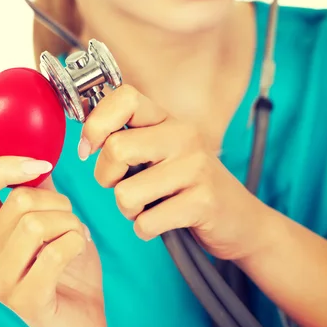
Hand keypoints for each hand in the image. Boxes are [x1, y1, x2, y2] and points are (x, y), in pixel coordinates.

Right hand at [0, 157, 111, 326]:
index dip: (5, 166)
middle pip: (18, 201)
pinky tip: (78, 250)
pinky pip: (54, 253)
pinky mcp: (23, 300)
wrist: (82, 318)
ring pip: (35, 223)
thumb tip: (36, 152)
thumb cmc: (68, 267)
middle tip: (71, 220)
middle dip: (59, 203)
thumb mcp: (54, 220)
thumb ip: (41, 190)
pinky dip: (76, 243)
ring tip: (76, 236)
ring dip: (69, 224)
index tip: (40, 166)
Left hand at [79, 85, 275, 260]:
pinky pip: (146, 223)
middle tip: (124, 187)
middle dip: (106, 178)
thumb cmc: (187, 187)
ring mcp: (196, 168)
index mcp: (168, 120)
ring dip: (128, 210)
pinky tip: (163, 223)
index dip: (95, 124)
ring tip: (150, 207)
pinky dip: (145, 230)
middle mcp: (183, 136)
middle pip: (116, 149)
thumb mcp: (161, 153)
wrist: (240, 220)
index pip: (124, 97)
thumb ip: (129, 140)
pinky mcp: (203, 202)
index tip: (89, 149)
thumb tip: (86, 140)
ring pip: (125, 193)